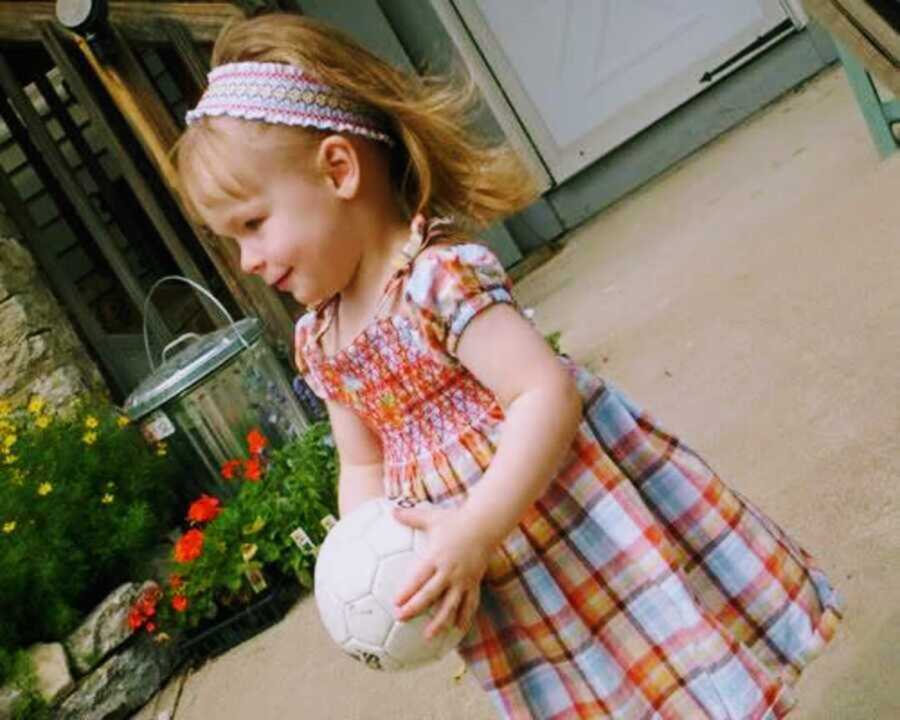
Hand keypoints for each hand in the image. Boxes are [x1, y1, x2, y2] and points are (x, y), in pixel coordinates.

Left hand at [393, 504, 488, 638]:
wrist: (485, 524)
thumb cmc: (455, 520)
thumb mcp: (431, 517)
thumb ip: (411, 516)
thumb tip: (391, 510)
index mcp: (437, 557)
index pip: (420, 577)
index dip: (408, 590)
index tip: (395, 602)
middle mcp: (450, 571)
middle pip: (431, 594)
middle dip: (415, 608)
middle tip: (401, 619)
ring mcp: (463, 579)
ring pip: (451, 605)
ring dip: (439, 622)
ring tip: (428, 636)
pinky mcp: (474, 583)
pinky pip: (470, 603)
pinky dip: (464, 617)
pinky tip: (458, 630)